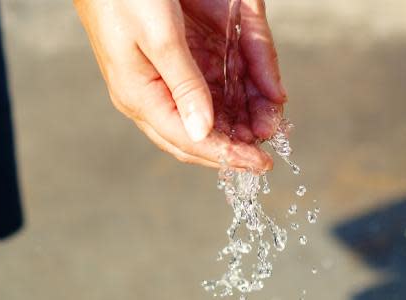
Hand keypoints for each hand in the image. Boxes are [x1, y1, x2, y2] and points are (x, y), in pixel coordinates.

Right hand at [74, 0, 285, 170]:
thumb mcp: (160, 38)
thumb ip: (185, 86)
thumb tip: (204, 133)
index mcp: (140, 97)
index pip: (189, 140)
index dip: (227, 154)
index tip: (260, 163)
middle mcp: (150, 97)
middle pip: (196, 137)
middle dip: (233, 147)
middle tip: (265, 156)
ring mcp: (160, 83)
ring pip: (202, 118)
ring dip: (235, 127)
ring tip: (266, 129)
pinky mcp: (171, 67)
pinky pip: (203, 95)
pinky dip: (229, 104)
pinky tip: (249, 106)